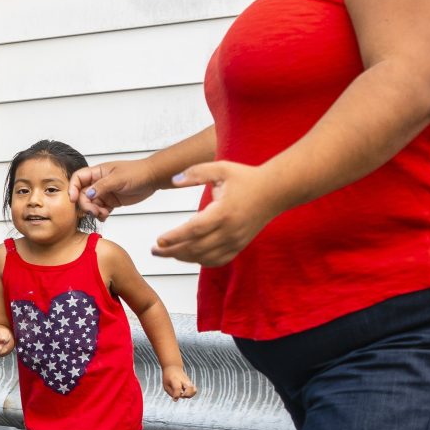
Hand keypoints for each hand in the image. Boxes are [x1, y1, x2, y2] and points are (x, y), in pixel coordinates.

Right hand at [70, 160, 163, 220]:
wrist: (152, 178)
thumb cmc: (137, 172)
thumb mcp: (118, 178)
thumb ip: (102, 186)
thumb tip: (88, 194)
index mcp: (97, 172)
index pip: (78, 179)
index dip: (72, 188)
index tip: (73, 199)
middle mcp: (98, 183)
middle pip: (83, 195)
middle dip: (86, 205)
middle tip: (94, 211)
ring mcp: (105, 193)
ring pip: (91, 204)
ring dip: (93, 211)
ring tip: (103, 214)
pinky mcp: (111, 201)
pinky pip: (100, 209)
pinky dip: (100, 214)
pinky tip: (106, 215)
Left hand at [152, 162, 285, 267]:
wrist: (275, 191)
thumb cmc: (247, 178)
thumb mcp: (221, 168)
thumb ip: (196, 172)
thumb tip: (174, 180)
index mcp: (224, 212)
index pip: (194, 230)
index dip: (175, 237)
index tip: (158, 241)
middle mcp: (230, 230)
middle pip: (196, 248)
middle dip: (171, 252)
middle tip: (153, 250)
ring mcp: (236, 241)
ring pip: (205, 257)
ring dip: (183, 258)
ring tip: (166, 253)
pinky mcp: (239, 246)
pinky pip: (217, 260)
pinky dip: (200, 261)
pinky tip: (187, 256)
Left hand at [163, 366, 197, 399]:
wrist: (173, 368)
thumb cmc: (168, 377)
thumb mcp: (165, 385)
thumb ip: (171, 393)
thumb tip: (176, 399)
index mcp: (175, 380)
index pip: (178, 388)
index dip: (176, 395)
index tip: (174, 399)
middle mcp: (184, 380)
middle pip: (189, 389)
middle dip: (185, 395)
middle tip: (180, 394)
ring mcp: (188, 381)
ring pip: (194, 390)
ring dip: (189, 395)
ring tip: (183, 394)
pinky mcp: (190, 383)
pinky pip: (194, 391)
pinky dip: (191, 394)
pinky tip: (185, 393)